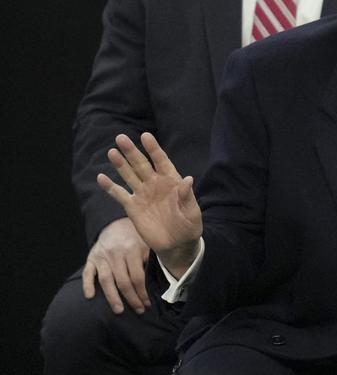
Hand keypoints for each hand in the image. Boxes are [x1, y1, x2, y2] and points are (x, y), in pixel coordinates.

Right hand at [82, 217, 150, 313]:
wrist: (116, 223)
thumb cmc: (135, 236)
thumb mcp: (147, 243)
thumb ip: (151, 259)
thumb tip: (162, 280)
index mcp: (132, 249)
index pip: (138, 277)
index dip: (143, 292)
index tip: (148, 303)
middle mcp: (116, 253)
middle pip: (123, 281)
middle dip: (132, 298)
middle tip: (139, 310)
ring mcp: (102, 256)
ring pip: (106, 280)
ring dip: (112, 297)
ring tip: (119, 310)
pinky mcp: (91, 257)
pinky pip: (87, 272)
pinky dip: (88, 284)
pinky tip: (90, 296)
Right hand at [97, 132, 202, 278]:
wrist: (177, 244)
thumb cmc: (189, 225)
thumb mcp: (192, 212)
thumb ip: (187, 196)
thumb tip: (188, 179)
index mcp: (171, 181)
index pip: (161, 161)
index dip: (153, 149)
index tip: (145, 136)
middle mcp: (155, 183)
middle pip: (141, 164)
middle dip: (131, 151)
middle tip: (120, 137)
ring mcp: (143, 194)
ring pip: (129, 175)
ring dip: (120, 164)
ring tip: (112, 152)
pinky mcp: (133, 207)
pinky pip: (119, 195)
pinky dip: (110, 187)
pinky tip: (100, 177)